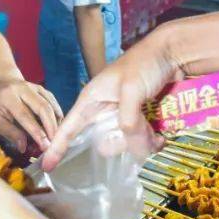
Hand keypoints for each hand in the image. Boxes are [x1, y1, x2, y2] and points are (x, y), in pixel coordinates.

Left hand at [0, 77, 62, 154]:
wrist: (1, 82)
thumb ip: (9, 133)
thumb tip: (23, 148)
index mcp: (9, 97)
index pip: (25, 115)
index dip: (37, 132)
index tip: (45, 146)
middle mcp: (24, 89)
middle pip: (42, 108)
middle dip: (51, 127)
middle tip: (55, 143)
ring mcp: (35, 87)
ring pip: (50, 105)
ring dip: (56, 122)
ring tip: (57, 138)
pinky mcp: (42, 89)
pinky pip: (53, 102)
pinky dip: (57, 115)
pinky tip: (58, 127)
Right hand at [41, 27, 177, 170]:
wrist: (171, 53)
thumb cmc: (144, 64)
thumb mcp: (131, 89)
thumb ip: (127, 118)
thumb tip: (129, 144)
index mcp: (91, 99)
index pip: (68, 126)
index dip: (57, 146)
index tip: (47, 166)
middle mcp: (102, 109)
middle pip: (99, 140)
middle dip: (117, 144)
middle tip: (136, 136)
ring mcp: (120, 114)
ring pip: (121, 141)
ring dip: (138, 143)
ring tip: (155, 138)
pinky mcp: (136, 117)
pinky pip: (137, 137)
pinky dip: (149, 141)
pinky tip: (160, 139)